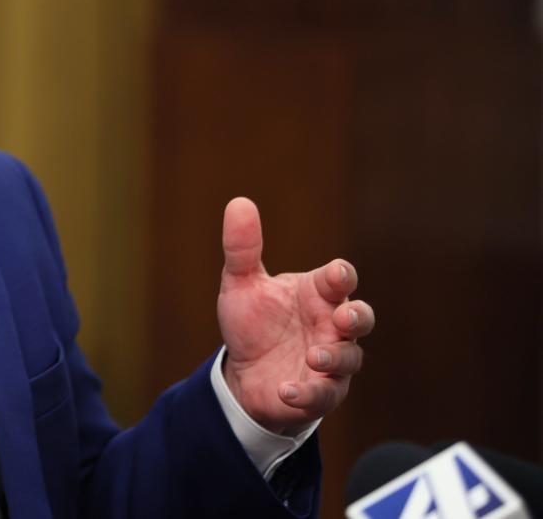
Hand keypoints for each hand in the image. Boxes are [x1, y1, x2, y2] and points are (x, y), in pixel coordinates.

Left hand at [217, 197, 373, 433]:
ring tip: (314, 357)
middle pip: (360, 316)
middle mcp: (331, 324)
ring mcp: (331, 361)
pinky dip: (307, 393)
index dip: (339, 276)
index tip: (334, 276)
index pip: (339, 278)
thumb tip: (238, 202)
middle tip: (343, 317)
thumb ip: (242, 248)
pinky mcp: (321, 392)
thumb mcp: (240, 284)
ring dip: (335, 357)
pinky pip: (323, 395)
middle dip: (356, 315)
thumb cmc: (252, 323)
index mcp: (316, 293)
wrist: (244, 372)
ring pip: (350, 358)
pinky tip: (286, 389)